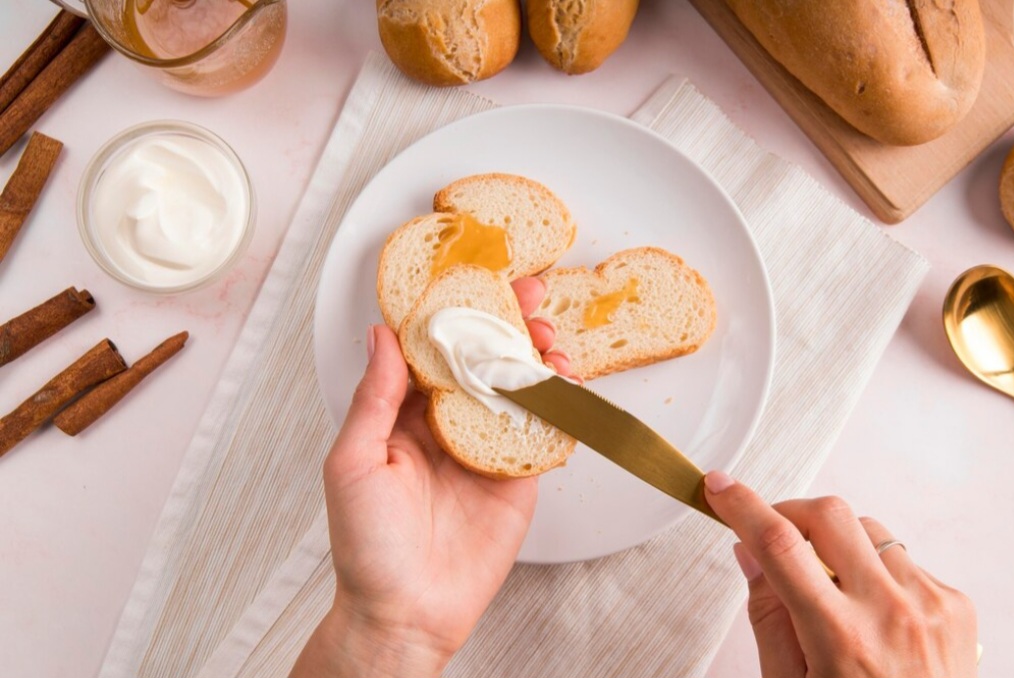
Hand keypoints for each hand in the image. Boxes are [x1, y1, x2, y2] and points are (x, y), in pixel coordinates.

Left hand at [290, 278, 569, 677]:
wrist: (406, 614)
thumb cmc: (366, 547)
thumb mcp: (353, 462)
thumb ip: (374, 397)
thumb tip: (380, 335)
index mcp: (404, 415)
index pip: (434, 350)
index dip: (456, 313)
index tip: (475, 280)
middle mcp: (447, 424)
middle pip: (483, 360)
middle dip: (507, 324)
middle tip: (529, 295)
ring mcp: (486, 448)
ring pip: (517, 388)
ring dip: (536, 357)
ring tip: (549, 337)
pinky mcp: (518, 477)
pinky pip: (542, 432)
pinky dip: (559, 404)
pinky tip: (564, 381)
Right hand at [704, 471, 977, 677]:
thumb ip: (767, 614)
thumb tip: (749, 551)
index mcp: (840, 637)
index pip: (780, 546)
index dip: (742, 506)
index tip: (720, 487)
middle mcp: (890, 612)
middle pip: (829, 514)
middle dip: (790, 512)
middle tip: (772, 535)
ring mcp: (929, 604)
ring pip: (868, 530)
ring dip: (837, 546)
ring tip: (831, 591)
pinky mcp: (955, 604)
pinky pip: (902, 558)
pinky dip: (876, 572)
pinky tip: (872, 612)